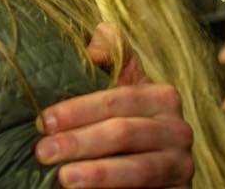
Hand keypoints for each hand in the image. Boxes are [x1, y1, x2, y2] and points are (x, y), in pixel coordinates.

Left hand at [34, 24, 193, 186]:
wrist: (151, 170)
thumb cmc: (124, 122)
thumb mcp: (121, 87)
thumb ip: (112, 55)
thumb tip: (94, 49)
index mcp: (162, 97)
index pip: (116, 100)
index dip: (77, 110)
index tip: (43, 121)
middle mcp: (178, 129)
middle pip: (123, 133)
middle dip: (79, 142)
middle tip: (44, 152)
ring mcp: (181, 164)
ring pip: (137, 169)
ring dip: (98, 173)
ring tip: (64, 177)